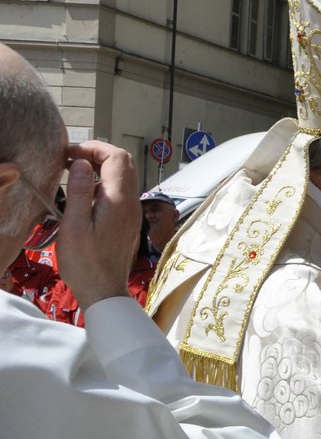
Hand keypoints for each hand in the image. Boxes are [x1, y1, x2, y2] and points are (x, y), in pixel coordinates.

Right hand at [55, 141, 140, 308]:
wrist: (105, 290)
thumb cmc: (86, 262)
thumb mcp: (74, 225)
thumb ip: (78, 191)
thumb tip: (80, 162)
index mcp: (119, 200)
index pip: (116, 156)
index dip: (94, 148)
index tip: (70, 154)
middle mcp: (132, 203)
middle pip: (124, 162)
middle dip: (98, 153)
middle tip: (71, 160)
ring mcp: (132, 212)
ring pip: (124, 176)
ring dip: (101, 168)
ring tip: (73, 174)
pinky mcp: (128, 221)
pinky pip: (121, 192)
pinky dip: (104, 183)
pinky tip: (84, 194)